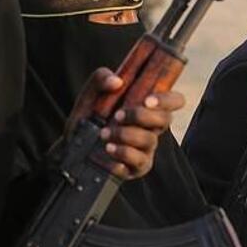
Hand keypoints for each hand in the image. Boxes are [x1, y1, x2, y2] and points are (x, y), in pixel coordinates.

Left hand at [67, 68, 184, 178]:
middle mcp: (152, 128)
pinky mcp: (137, 168)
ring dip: (125, 135)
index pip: (174, 101)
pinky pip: (138, 163)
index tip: (147, 100)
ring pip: (149, 140)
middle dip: (141, 116)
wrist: (72, 145)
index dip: (167, 100)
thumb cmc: (89, 116)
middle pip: (165, 120)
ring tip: (104, 134)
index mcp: (148, 108)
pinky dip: (122, 155)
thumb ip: (100, 79)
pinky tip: (108, 151)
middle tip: (118, 115)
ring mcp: (146, 149)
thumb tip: (116, 81)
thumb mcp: (90, 93)